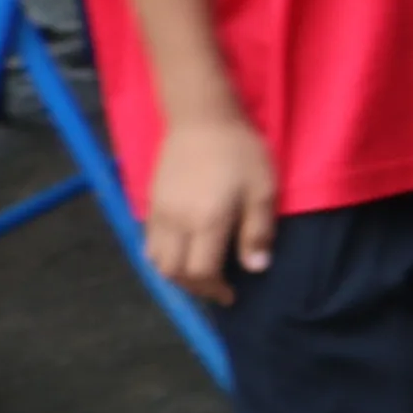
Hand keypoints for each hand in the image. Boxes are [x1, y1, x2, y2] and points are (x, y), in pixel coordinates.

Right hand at [141, 104, 276, 296]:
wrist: (201, 118)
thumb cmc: (240, 152)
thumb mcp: (263, 190)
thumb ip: (258, 231)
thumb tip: (256, 268)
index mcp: (206, 221)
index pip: (200, 272)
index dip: (215, 289)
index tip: (232, 294)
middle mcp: (175, 221)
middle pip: (172, 272)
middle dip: (194, 288)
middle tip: (216, 288)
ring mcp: (158, 212)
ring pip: (155, 259)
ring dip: (175, 274)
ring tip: (199, 275)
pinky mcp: (150, 201)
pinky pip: (149, 241)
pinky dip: (162, 256)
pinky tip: (181, 253)